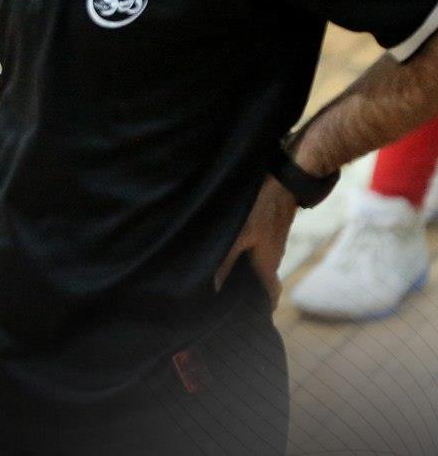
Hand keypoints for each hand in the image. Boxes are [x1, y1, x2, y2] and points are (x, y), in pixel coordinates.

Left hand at [215, 174, 297, 307]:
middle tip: (226, 298)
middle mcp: (273, 258)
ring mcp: (271, 244)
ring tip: (220, 275)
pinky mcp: (268, 230)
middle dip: (248, 293)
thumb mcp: (240, 234)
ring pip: (258, 266)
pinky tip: (228, 249)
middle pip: (263, 284)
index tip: (245, 319)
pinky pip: (256, 251)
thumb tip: (213, 286)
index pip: (271, 298)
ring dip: (244, 273)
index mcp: (268, 265)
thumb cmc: (263, 207)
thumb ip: (226, 260)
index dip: (261, 311)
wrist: (287, 180)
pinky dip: (244, 256)